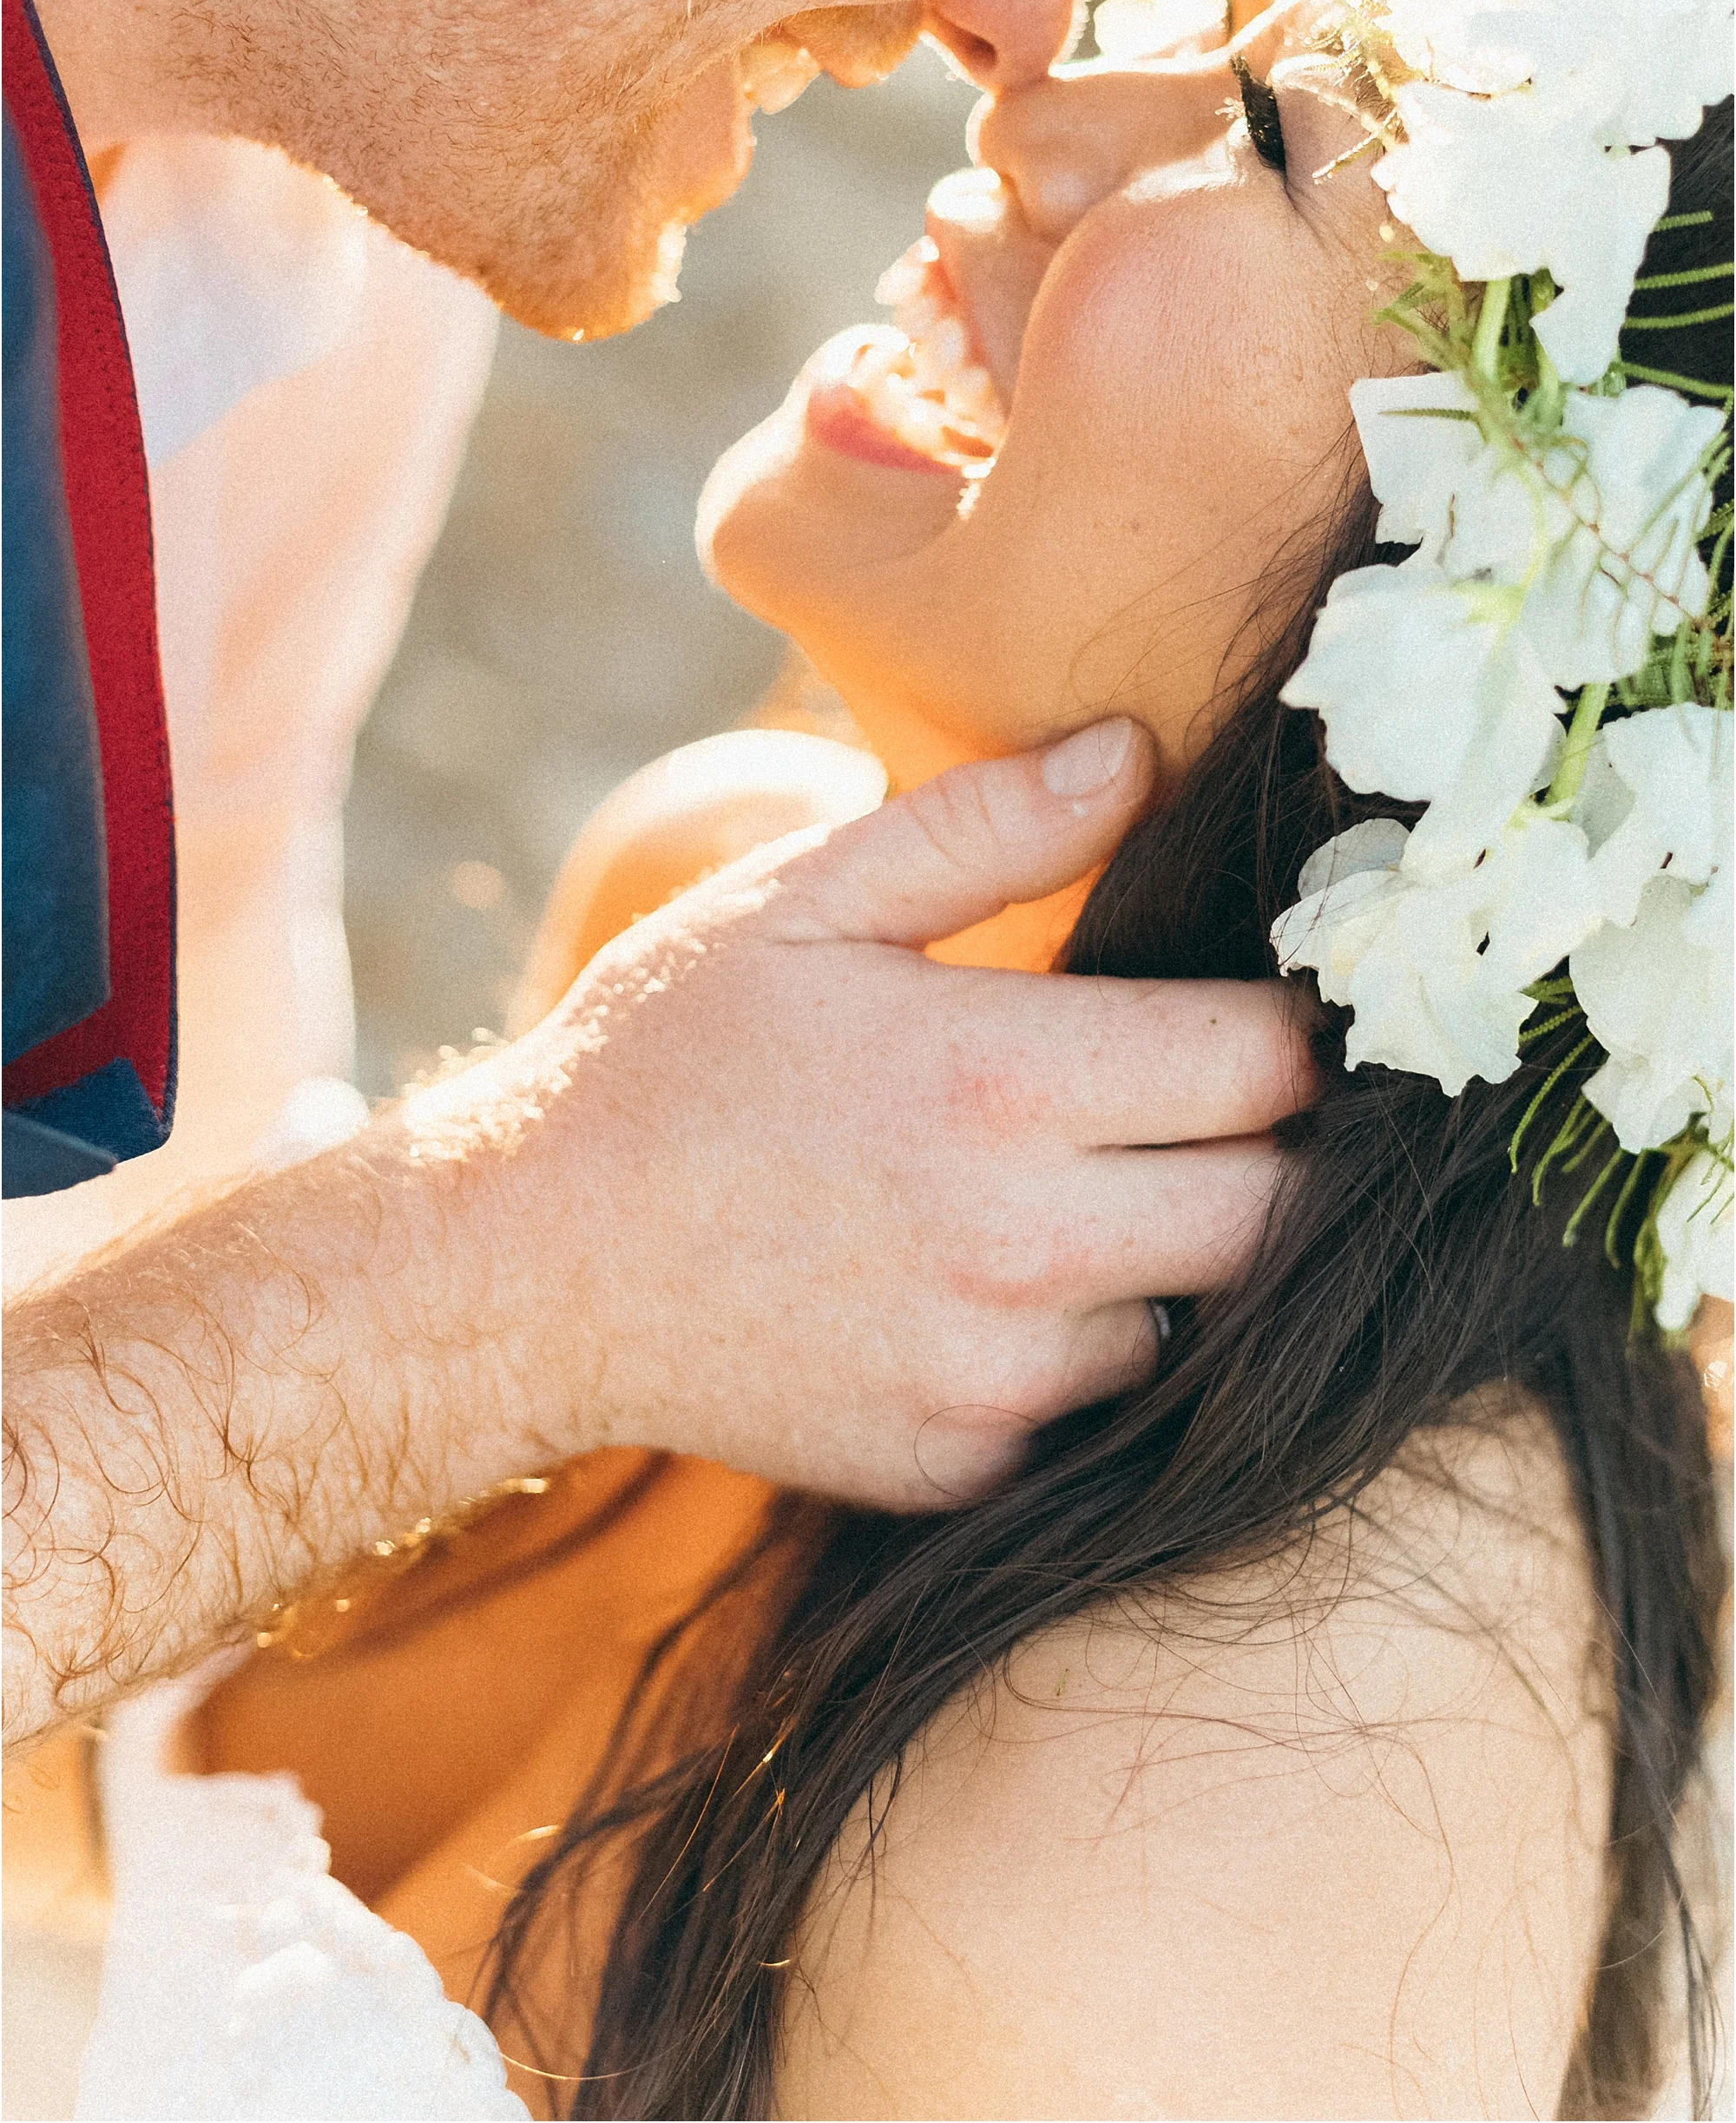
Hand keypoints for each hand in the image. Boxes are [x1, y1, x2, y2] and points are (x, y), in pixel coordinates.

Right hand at [433, 716, 1315, 1506]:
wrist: (529, 1267)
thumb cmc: (668, 1057)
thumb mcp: (803, 900)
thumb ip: (983, 825)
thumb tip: (1139, 753)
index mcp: (995, 1082)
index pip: (1265, 1064)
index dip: (1291, 1025)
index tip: (1261, 1002)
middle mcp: (1018, 1244)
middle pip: (1276, 1208)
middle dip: (1272, 1146)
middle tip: (1206, 1095)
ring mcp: (994, 1372)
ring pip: (1202, 1312)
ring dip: (1181, 1249)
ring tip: (1092, 1180)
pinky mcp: (965, 1462)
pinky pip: (1101, 1402)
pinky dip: (1086, 1338)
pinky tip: (1001, 1274)